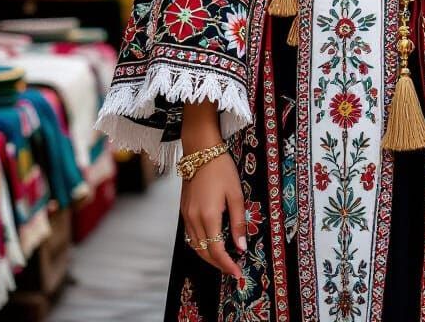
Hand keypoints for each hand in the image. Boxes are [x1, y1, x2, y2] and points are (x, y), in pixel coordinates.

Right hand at [180, 150, 245, 278]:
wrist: (200, 150)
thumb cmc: (221, 168)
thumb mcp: (236, 194)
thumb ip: (238, 222)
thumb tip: (241, 246)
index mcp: (208, 216)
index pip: (216, 250)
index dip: (227, 265)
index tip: (238, 273)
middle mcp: (193, 219)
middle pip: (203, 252)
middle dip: (218, 265)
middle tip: (233, 270)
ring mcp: (186, 215)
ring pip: (195, 246)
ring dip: (208, 256)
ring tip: (224, 260)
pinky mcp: (183, 210)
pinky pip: (190, 236)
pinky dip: (201, 245)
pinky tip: (211, 244)